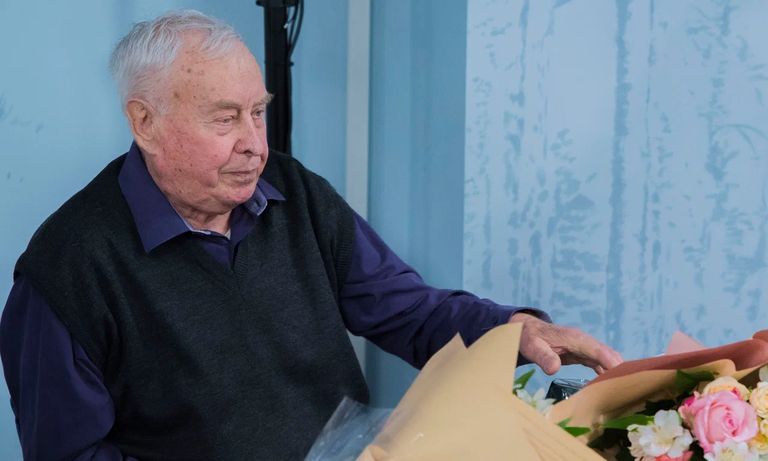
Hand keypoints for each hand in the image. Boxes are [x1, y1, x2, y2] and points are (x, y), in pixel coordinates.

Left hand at [508, 312, 622, 374]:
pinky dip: (608, 372)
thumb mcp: (531, 347)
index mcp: (573, 338)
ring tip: (627, 389)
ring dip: (616, 371)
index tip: (621, 371)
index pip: (594, 348)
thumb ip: (542, 356)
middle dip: (619, 367)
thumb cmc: (528, 338)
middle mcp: (583, 341)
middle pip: (606, 353)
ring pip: (606, 358)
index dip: (608, 359)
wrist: (527, 330)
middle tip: (632, 385)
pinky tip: (613, 385)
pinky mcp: (583, 354)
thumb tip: (554, 369)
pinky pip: (600, 363)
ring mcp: (584, 347)